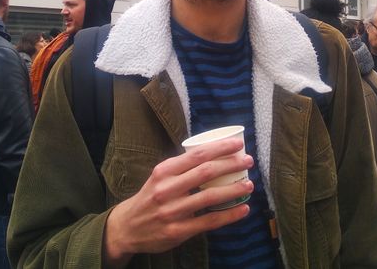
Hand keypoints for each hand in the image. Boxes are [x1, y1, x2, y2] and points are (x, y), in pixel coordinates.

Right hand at [102, 137, 253, 265]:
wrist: (127, 227)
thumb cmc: (150, 197)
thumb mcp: (159, 176)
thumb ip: (181, 167)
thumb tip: (214, 154)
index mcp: (164, 171)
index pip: (197, 154)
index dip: (220, 148)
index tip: (238, 144)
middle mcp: (167, 189)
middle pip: (206, 172)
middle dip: (231, 165)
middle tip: (248, 161)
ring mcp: (173, 211)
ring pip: (210, 197)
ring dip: (234, 189)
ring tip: (249, 184)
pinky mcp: (178, 231)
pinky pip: (209, 221)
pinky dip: (229, 215)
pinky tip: (243, 209)